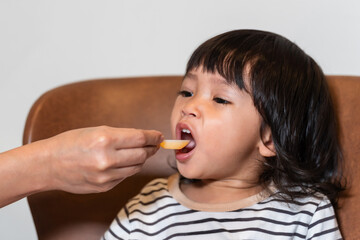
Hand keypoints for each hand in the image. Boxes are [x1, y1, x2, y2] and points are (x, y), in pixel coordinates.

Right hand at [42, 126, 163, 192]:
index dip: (153, 137)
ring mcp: (106, 176)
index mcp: (105, 139)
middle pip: (143, 154)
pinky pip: (125, 177)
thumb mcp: (96, 130)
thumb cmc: (71, 143)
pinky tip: (121, 163)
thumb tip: (145, 139)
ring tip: (138, 152)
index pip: (140, 138)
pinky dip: (127, 169)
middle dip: (151, 148)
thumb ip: (122, 135)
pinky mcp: (104, 187)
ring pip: (137, 167)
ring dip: (141, 159)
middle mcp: (107, 158)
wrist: (49, 164)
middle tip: (153, 144)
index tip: (159, 136)